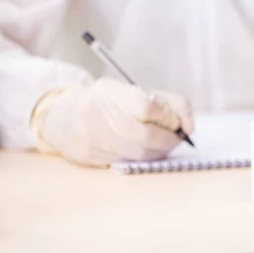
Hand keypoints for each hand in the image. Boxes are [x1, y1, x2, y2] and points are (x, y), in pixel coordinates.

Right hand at [31, 78, 193, 166]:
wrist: (65, 117)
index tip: (175, 121)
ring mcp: (93, 139)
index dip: (168, 117)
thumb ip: (169, 103)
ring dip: (160, 151)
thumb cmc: (110, 102)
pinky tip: (147, 151)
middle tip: (177, 138)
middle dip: (169, 140)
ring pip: (139, 154)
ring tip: (164, 144)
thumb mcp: (136, 91)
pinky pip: (128, 163)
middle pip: (146, 136)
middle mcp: (99, 116)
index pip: (147, 107)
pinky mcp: (91, 158)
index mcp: (111, 93)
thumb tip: (189, 127)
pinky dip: (144, 159)